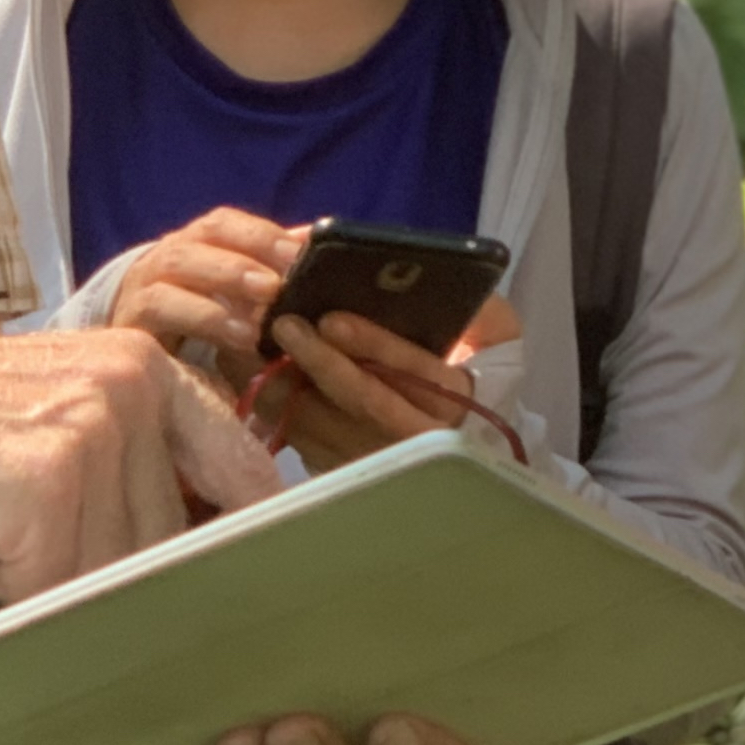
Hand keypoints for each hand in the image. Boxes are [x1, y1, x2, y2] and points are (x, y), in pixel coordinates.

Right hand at [0, 322, 279, 599]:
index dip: (250, 526)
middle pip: (162, 539)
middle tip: (17, 520)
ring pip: (107, 569)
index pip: (238, 463)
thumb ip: (137, 459)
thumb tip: (210, 552)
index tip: (261, 574)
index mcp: (146, 369)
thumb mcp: (59, 415)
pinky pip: (49, 582)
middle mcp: (132, 389)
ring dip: (40, 571)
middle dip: (92, 558)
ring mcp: (92, 433)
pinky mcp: (47, 485)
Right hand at [107, 208, 305, 364]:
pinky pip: (159, 307)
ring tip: (260, 317)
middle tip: (278, 285)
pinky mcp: (131, 317)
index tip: (300, 256)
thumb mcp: (239, 292)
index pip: (226, 223)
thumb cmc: (202, 317)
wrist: (139, 351)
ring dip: (222, 284)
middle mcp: (169, 252)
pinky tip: (239, 338)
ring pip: (177, 266)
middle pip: (203, 238)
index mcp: (198, 240)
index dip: (262, 235)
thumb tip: (318, 237)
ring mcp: (144, 281)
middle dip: (244, 258)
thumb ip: (273, 263)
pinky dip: (203, 318)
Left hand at [268, 295, 522, 471]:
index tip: (333, 318)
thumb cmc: (474, 365)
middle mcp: (418, 435)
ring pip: (325, 426)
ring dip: (283, 386)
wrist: (466, 428)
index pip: (414, 371)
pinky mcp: (347, 468)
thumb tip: (439, 276)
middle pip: (363, 401)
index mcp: (455, 397)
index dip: (374, 344)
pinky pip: (303, 442)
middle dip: (319, 362)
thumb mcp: (495, 332)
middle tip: (284, 323)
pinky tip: (249, 376)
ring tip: (251, 345)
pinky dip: (273, 409)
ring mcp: (379, 458)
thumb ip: (479, 308)